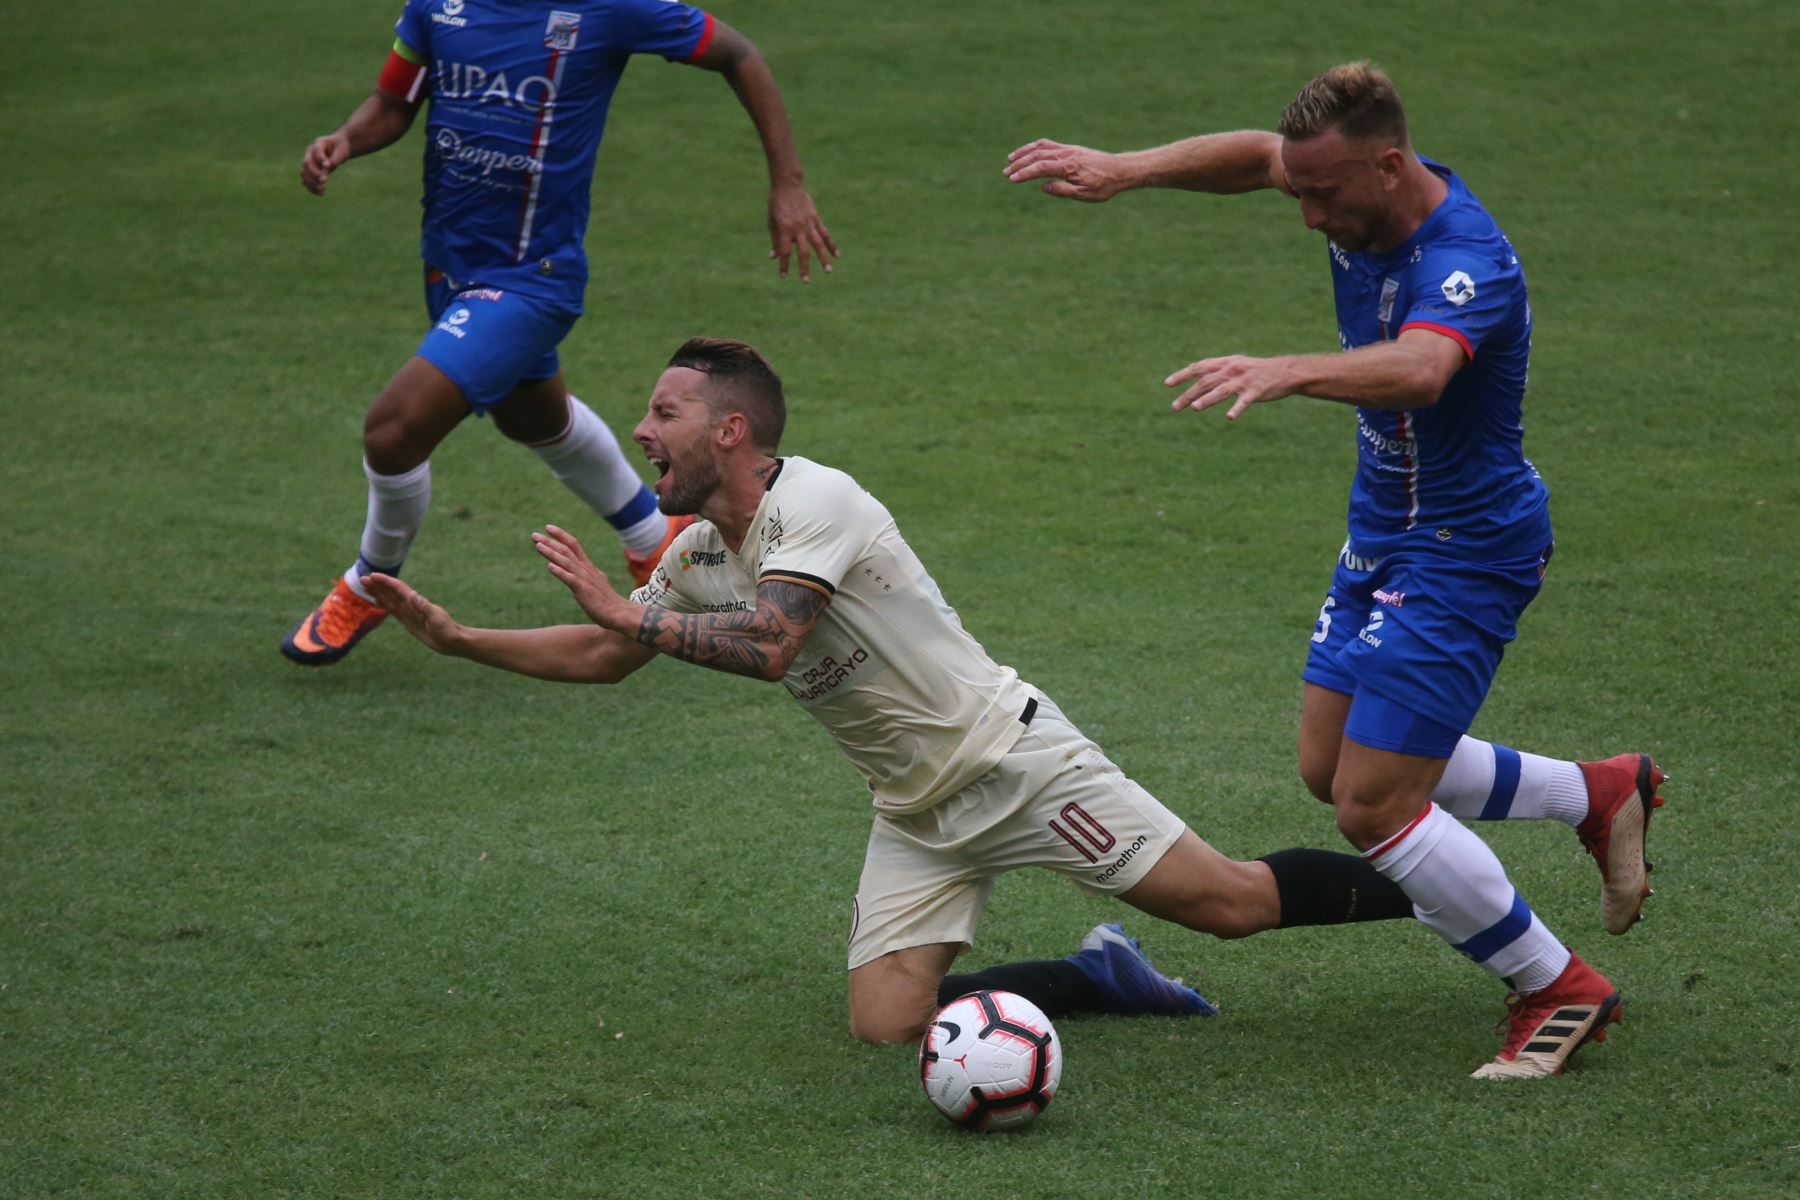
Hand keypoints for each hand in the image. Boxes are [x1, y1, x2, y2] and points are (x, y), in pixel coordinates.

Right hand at [301, 132, 350, 195]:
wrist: (339, 148)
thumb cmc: (342, 148)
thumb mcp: (342, 152)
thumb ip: (336, 158)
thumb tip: (328, 167)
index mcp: (319, 143)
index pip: (316, 150)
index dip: (320, 159)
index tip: (327, 166)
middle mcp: (310, 152)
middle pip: (306, 163)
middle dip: (314, 173)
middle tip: (324, 180)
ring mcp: (309, 161)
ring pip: (304, 173)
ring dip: (311, 182)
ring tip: (322, 190)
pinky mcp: (311, 171)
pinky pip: (306, 180)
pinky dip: (312, 187)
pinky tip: (320, 193)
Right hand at [362, 573, 461, 652]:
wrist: (452, 641)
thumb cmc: (446, 631)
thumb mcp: (436, 619)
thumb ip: (424, 608)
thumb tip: (413, 595)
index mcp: (416, 602)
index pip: (398, 588)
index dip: (385, 582)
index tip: (372, 576)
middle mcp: (411, 605)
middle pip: (391, 592)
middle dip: (377, 585)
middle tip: (362, 579)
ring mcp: (409, 613)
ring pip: (390, 600)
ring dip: (378, 593)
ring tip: (366, 586)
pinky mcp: (409, 621)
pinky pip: (393, 610)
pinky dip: (384, 604)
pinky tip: (377, 601)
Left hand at [533, 524, 626, 625]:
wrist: (619, 613)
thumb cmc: (607, 600)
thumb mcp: (598, 582)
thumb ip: (590, 574)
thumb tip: (590, 569)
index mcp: (588, 566)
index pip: (574, 545)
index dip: (561, 535)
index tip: (548, 527)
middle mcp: (585, 569)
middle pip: (566, 550)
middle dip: (550, 541)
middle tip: (534, 535)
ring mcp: (584, 579)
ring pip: (566, 561)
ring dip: (551, 553)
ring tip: (538, 545)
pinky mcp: (583, 590)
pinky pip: (570, 579)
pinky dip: (560, 572)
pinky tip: (550, 566)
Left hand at [768, 183, 836, 281]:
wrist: (788, 185)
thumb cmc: (776, 204)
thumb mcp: (772, 222)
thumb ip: (775, 240)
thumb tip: (774, 257)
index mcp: (785, 229)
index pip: (784, 251)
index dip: (783, 264)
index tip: (783, 276)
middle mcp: (798, 228)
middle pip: (803, 252)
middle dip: (804, 267)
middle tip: (805, 281)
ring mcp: (809, 224)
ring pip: (818, 245)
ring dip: (823, 259)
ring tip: (828, 271)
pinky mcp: (816, 219)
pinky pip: (825, 234)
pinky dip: (831, 245)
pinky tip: (837, 255)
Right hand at [1004, 139, 1127, 201]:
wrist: (1120, 170)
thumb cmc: (1104, 186)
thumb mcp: (1085, 194)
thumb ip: (1063, 190)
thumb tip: (1043, 187)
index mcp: (1070, 166)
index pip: (1042, 167)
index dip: (1025, 173)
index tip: (1012, 179)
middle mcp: (1067, 154)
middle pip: (1037, 155)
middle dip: (1020, 163)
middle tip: (1005, 173)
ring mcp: (1068, 149)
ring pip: (1041, 147)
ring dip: (1024, 153)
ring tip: (1010, 160)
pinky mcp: (1070, 148)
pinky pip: (1049, 144)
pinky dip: (1035, 147)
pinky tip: (1027, 152)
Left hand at [1166, 355, 1295, 419]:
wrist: (1284, 371)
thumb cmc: (1256, 370)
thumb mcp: (1235, 364)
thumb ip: (1216, 368)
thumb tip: (1195, 372)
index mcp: (1225, 363)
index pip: (1199, 367)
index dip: (1183, 375)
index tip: (1167, 383)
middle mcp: (1232, 370)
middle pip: (1206, 382)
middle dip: (1189, 394)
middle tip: (1175, 407)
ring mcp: (1243, 381)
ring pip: (1221, 391)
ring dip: (1207, 399)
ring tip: (1195, 408)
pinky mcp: (1255, 391)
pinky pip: (1244, 402)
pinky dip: (1237, 409)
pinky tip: (1229, 417)